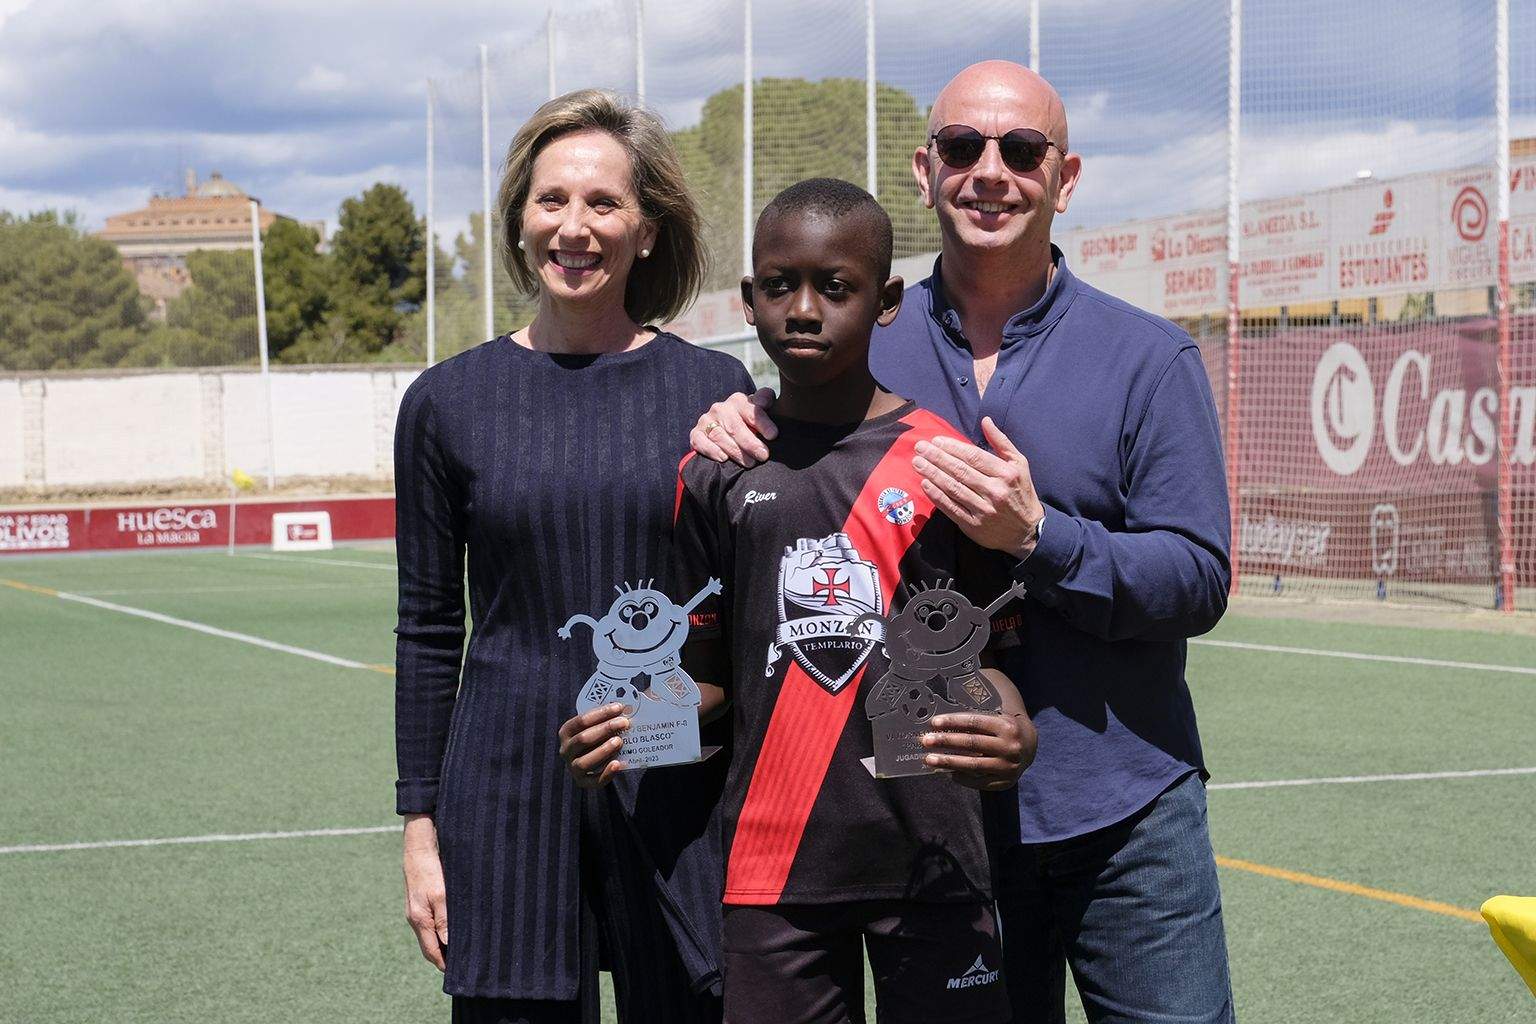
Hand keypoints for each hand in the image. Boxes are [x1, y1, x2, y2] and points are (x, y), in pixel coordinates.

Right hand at [402, 814, 448, 971]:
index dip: (443, 963)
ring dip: (441, 944)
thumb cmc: (430, 871)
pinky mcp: (419, 903)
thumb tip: (447, 944)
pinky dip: (439, 931)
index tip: (455, 973)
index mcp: (420, 920)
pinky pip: (429, 923)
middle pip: (429, 946)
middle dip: (442, 957)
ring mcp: (416, 911)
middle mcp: (415, 919)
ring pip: (429, 935)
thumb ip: (444, 920)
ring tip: (458, 950)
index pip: (431, 951)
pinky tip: (450, 929)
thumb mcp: (441, 895)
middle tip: (459, 965)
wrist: (418, 849)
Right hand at [557, 703, 632, 786]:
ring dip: (603, 750)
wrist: (594, 760)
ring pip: (584, 762)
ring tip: (619, 741)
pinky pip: (594, 781)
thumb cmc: (597, 736)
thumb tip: (626, 706)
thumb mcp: (597, 725)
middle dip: (605, 729)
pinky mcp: (583, 782)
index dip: (601, 713)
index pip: (581, 721)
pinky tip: (618, 764)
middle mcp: (565, 750)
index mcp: (566, 732)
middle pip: (583, 739)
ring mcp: (573, 767)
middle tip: (624, 723)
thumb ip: (606, 717)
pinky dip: (606, 773)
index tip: (619, 707)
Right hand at [689, 388, 778, 465]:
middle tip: (763, 455)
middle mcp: (721, 408)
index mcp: (738, 401)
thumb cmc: (749, 422)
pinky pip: (701, 442)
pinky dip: (712, 450)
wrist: (726, 429)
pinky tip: (724, 458)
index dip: (763, 423)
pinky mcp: (696, 434)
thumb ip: (765, 401)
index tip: (773, 435)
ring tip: (749, 462)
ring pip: (720, 436)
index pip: (751, 411)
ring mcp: (706, 421)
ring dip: (735, 451)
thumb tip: (764, 402)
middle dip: (751, 443)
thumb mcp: (761, 410)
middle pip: (735, 426)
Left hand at [913, 417, 1044, 559]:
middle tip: (920, 448)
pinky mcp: (974, 525)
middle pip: (961, 471)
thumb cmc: (1021, 492)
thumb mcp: (1019, 464)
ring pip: (954, 488)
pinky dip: (937, 496)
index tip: (936, 440)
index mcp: (1006, 473)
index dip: (953, 448)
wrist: (1028, 531)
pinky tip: (925, 484)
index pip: (974, 457)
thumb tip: (985, 420)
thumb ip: (1001, 442)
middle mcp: (995, 491)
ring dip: (933, 474)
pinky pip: (952, 508)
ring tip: (917, 463)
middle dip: (937, 458)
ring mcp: (984, 509)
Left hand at [921, 711, 1037, 789]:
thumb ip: (976, 721)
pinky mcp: (1005, 781)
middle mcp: (1009, 746)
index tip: (934, 722)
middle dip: (946, 741)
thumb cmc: (1004, 729)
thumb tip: (942, 723)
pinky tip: (949, 774)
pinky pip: (980, 782)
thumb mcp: (996, 718)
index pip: (974, 722)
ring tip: (930, 760)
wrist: (1030, 746)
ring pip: (973, 764)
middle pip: (972, 743)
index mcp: (1006, 726)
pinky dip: (963, 778)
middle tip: (925, 741)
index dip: (953, 722)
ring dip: (949, 762)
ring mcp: (1008, 766)